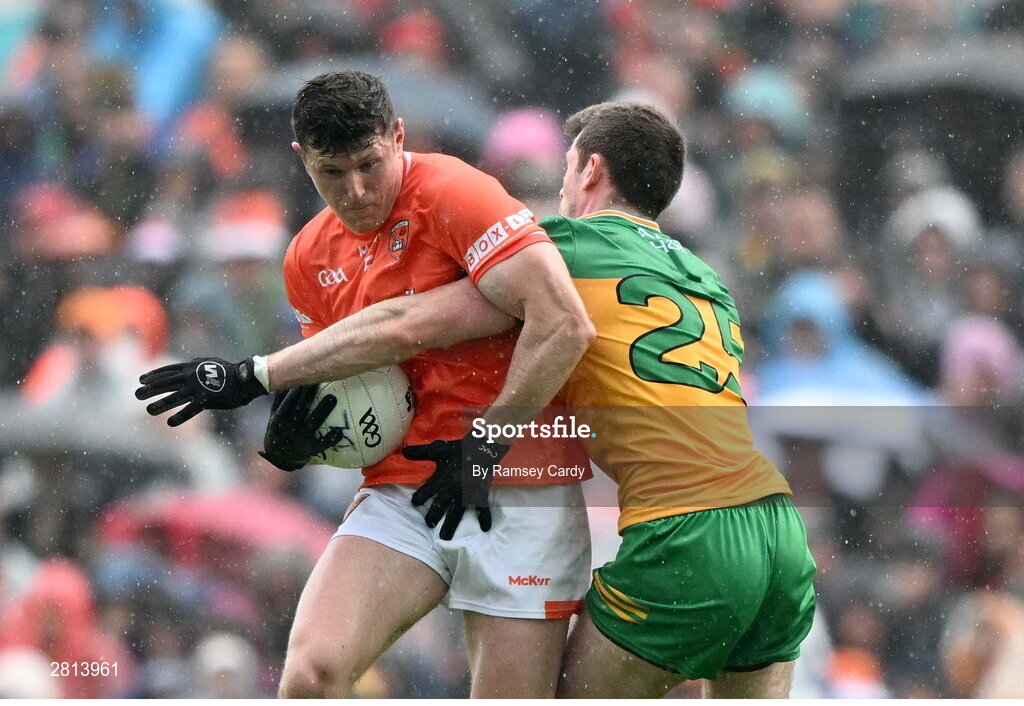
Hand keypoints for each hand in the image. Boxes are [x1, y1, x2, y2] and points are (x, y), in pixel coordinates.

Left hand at [135, 357, 266, 425]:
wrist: (245, 379)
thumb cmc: (230, 371)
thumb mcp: (211, 362)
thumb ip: (198, 362)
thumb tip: (189, 361)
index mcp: (191, 367)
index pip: (167, 371)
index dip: (153, 375)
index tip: (141, 380)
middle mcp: (191, 377)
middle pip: (166, 384)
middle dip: (150, 389)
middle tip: (136, 394)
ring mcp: (197, 388)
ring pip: (174, 397)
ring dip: (160, 404)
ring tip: (148, 410)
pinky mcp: (206, 400)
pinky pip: (190, 410)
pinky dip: (180, 416)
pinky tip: (170, 422)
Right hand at [259, 385, 347, 471]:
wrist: (278, 459)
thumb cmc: (278, 432)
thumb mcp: (274, 416)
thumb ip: (280, 400)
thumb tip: (286, 379)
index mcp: (278, 419)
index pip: (287, 402)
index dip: (295, 390)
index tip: (305, 376)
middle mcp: (287, 429)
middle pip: (300, 408)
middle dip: (309, 394)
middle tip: (320, 379)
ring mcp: (299, 439)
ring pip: (312, 423)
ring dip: (322, 410)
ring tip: (332, 398)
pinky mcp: (309, 450)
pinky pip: (322, 444)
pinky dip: (330, 438)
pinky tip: (339, 432)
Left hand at [403, 435, 509, 539]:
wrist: (481, 447)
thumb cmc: (459, 449)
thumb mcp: (437, 449)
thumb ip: (420, 452)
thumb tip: (403, 451)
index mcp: (440, 480)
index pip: (425, 492)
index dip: (418, 498)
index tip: (415, 502)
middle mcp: (451, 490)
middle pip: (438, 507)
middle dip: (432, 517)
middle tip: (428, 524)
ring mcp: (465, 495)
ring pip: (455, 514)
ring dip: (450, 526)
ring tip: (445, 538)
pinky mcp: (479, 495)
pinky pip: (482, 509)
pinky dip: (485, 518)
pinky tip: (485, 529)